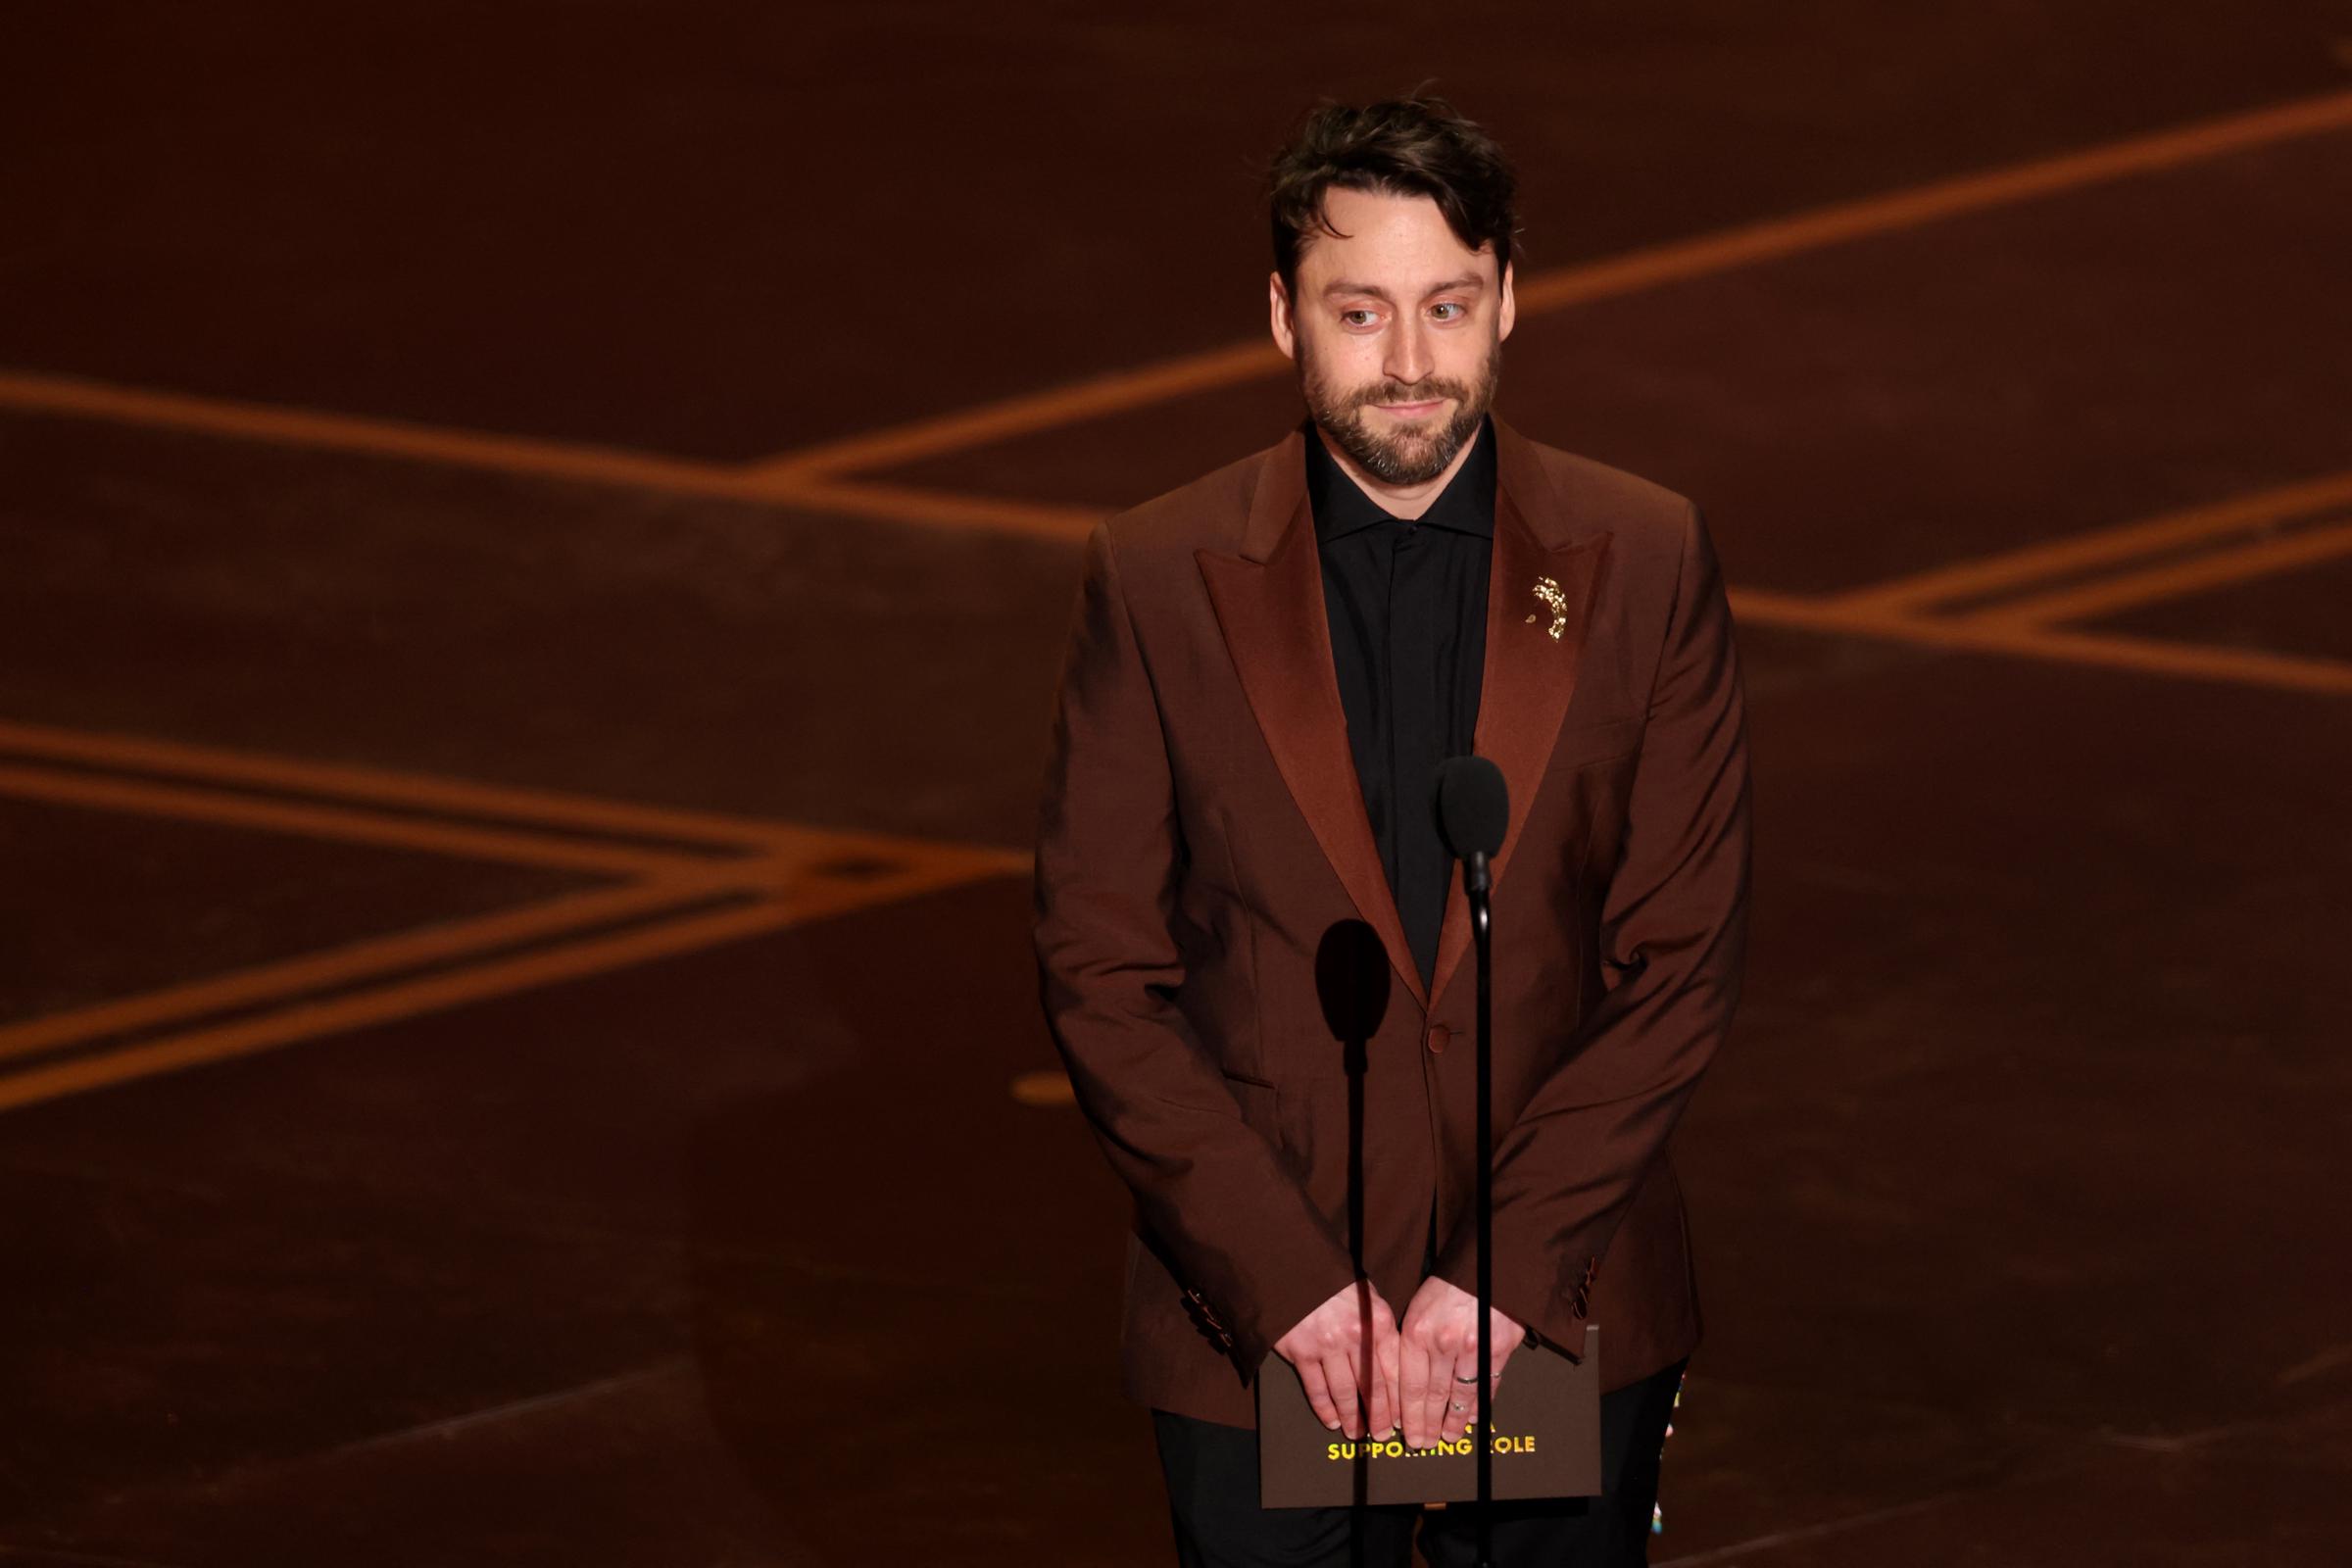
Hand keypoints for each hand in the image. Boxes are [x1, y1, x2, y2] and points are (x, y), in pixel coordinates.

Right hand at [1271, 1278, 1399, 1439]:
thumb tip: (1392, 1360)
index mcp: (1377, 1320)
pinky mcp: (1300, 1351)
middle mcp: (1355, 1335)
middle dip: (1380, 1416)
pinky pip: (1316, 1389)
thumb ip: (1379, 1326)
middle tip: (1383, 1434)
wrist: (1289, 1264)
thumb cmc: (1331, 1280)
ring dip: (1353, 1418)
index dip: (1400, 1399)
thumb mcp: (1365, 1295)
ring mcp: (1326, 1345)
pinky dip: (1325, 1409)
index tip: (1405, 1417)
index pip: (1395, 1369)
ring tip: (1357, 1433)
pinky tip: (1332, 1420)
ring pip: (1344, 1393)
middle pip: (1372, 1387)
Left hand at [1397, 1275, 1526, 1449]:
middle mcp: (1443, 1342)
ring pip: (1459, 1395)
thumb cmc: (1449, 1284)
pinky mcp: (1498, 1348)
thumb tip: (1407, 1382)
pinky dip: (1478, 1405)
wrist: (1488, 1262)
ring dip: (1453, 1422)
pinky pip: (1486, 1385)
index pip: (1408, 1385)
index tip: (1404, 1431)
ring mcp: (1472, 1347)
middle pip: (1432, 1396)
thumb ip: (1413, 1342)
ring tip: (1448, 1438)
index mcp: (1417, 1331)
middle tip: (1423, 1444)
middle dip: (1426, 1424)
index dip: (1407, 1413)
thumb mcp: (1419, 1306)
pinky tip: (1471, 1417)